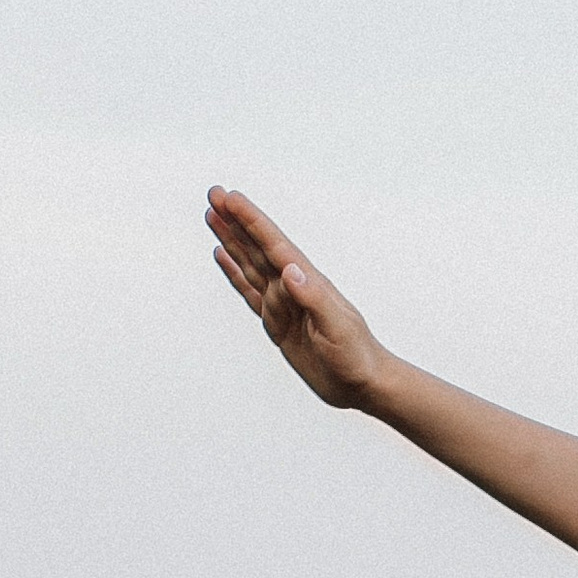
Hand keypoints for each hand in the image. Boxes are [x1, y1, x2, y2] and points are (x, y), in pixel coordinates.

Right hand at [207, 186, 390, 409]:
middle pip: (257, 246)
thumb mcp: (337, 328)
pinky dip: (235, 273)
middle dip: (235, 221)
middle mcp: (293, 287)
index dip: (251, 220)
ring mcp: (284, 303)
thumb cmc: (357, 357)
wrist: (364, 383)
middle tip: (214, 194)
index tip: (229, 198)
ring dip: (232, 240)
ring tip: (214, 217)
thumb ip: (314, 298)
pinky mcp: (278, 322)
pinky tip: (225, 257)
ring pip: (250, 264)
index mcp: (307, 283)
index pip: (274, 244)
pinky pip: (250, 291)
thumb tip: (290, 271)